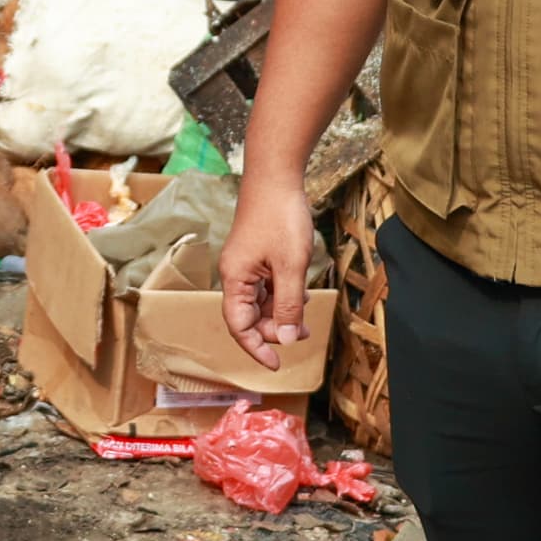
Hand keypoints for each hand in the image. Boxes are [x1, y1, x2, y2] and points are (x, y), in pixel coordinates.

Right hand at [216, 176, 319, 368]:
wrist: (276, 176)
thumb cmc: (281, 217)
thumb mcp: (291, 267)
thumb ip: (287, 306)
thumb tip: (283, 340)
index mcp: (235, 279)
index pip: (239, 326)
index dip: (256, 348)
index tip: (276, 364)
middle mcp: (235, 274)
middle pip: (249, 316)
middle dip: (274, 329)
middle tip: (301, 335)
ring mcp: (245, 264)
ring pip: (260, 301)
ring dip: (281, 313)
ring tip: (305, 319)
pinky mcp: (256, 255)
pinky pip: (266, 285)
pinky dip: (282, 295)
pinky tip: (301, 294)